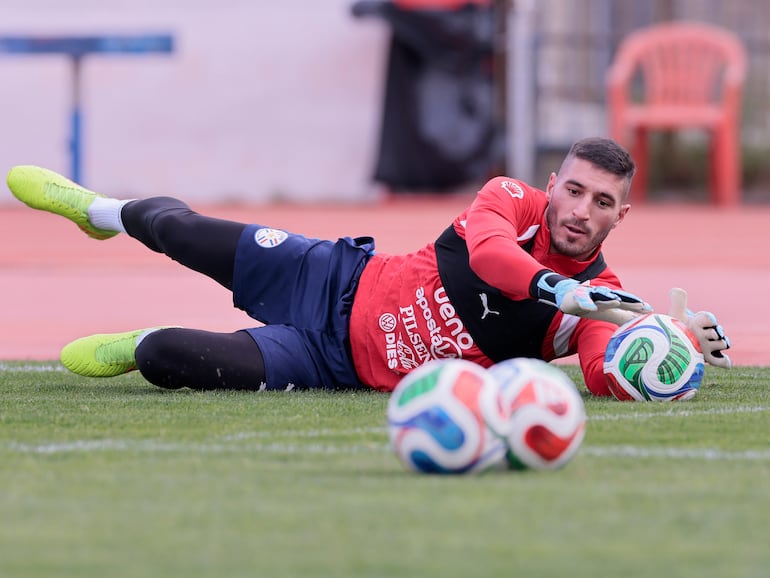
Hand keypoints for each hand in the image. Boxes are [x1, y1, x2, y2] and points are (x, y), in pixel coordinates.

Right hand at [535, 272, 650, 317]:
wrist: (567, 295)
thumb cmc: (591, 305)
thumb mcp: (608, 313)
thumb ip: (623, 317)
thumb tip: (640, 324)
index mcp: (610, 300)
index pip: (627, 301)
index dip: (637, 305)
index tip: (649, 310)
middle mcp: (602, 295)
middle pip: (617, 296)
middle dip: (628, 300)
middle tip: (639, 304)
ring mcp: (590, 294)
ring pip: (600, 295)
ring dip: (608, 298)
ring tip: (616, 301)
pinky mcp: (576, 296)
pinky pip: (582, 300)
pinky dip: (586, 303)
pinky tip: (590, 308)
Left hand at [668, 288, 731, 368]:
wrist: (666, 346)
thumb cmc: (673, 329)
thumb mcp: (676, 314)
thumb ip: (678, 300)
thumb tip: (675, 289)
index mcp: (701, 323)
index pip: (709, 318)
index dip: (705, 319)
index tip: (695, 321)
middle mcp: (707, 334)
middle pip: (719, 331)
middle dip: (713, 332)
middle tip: (703, 335)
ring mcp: (709, 346)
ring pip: (723, 343)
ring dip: (716, 344)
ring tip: (704, 346)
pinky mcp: (708, 358)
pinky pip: (722, 361)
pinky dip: (725, 361)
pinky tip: (726, 362)